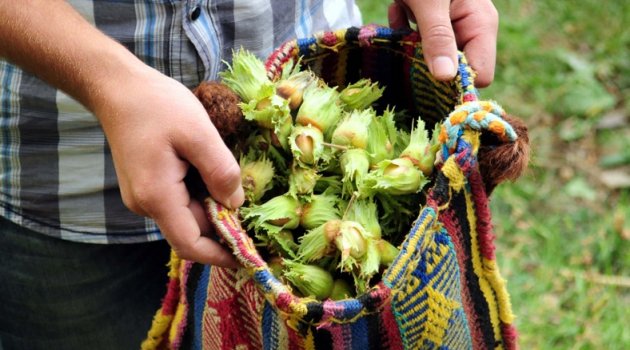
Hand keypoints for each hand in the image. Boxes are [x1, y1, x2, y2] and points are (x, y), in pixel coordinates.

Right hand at [94, 66, 243, 266]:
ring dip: (212, 208)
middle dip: (222, 226)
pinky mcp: (145, 185)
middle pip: (191, 230)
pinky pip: (178, 201)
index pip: (191, 244)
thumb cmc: (157, 105)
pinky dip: (200, 195)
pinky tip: (212, 174)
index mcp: (157, 197)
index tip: (249, 257)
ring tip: (234, 185)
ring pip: (186, 215)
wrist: (117, 87)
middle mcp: (146, 205)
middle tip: (254, 212)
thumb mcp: (198, 133)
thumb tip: (236, 203)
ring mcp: (143, 196)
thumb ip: (221, 171)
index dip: (221, 255)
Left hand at [389, 0, 498, 86]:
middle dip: (427, 61)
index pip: (481, 74)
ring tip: (403, 15)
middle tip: (410, 42)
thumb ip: (438, 38)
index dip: (457, 83)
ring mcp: (449, 22)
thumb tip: (446, 78)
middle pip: (453, 66)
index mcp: (480, 23)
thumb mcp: (430, 4)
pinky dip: (402, 27)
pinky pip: (415, 38)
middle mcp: (468, 26)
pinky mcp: (429, 18)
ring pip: (429, 54)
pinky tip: (397, 9)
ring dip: (411, 42)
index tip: (429, 78)